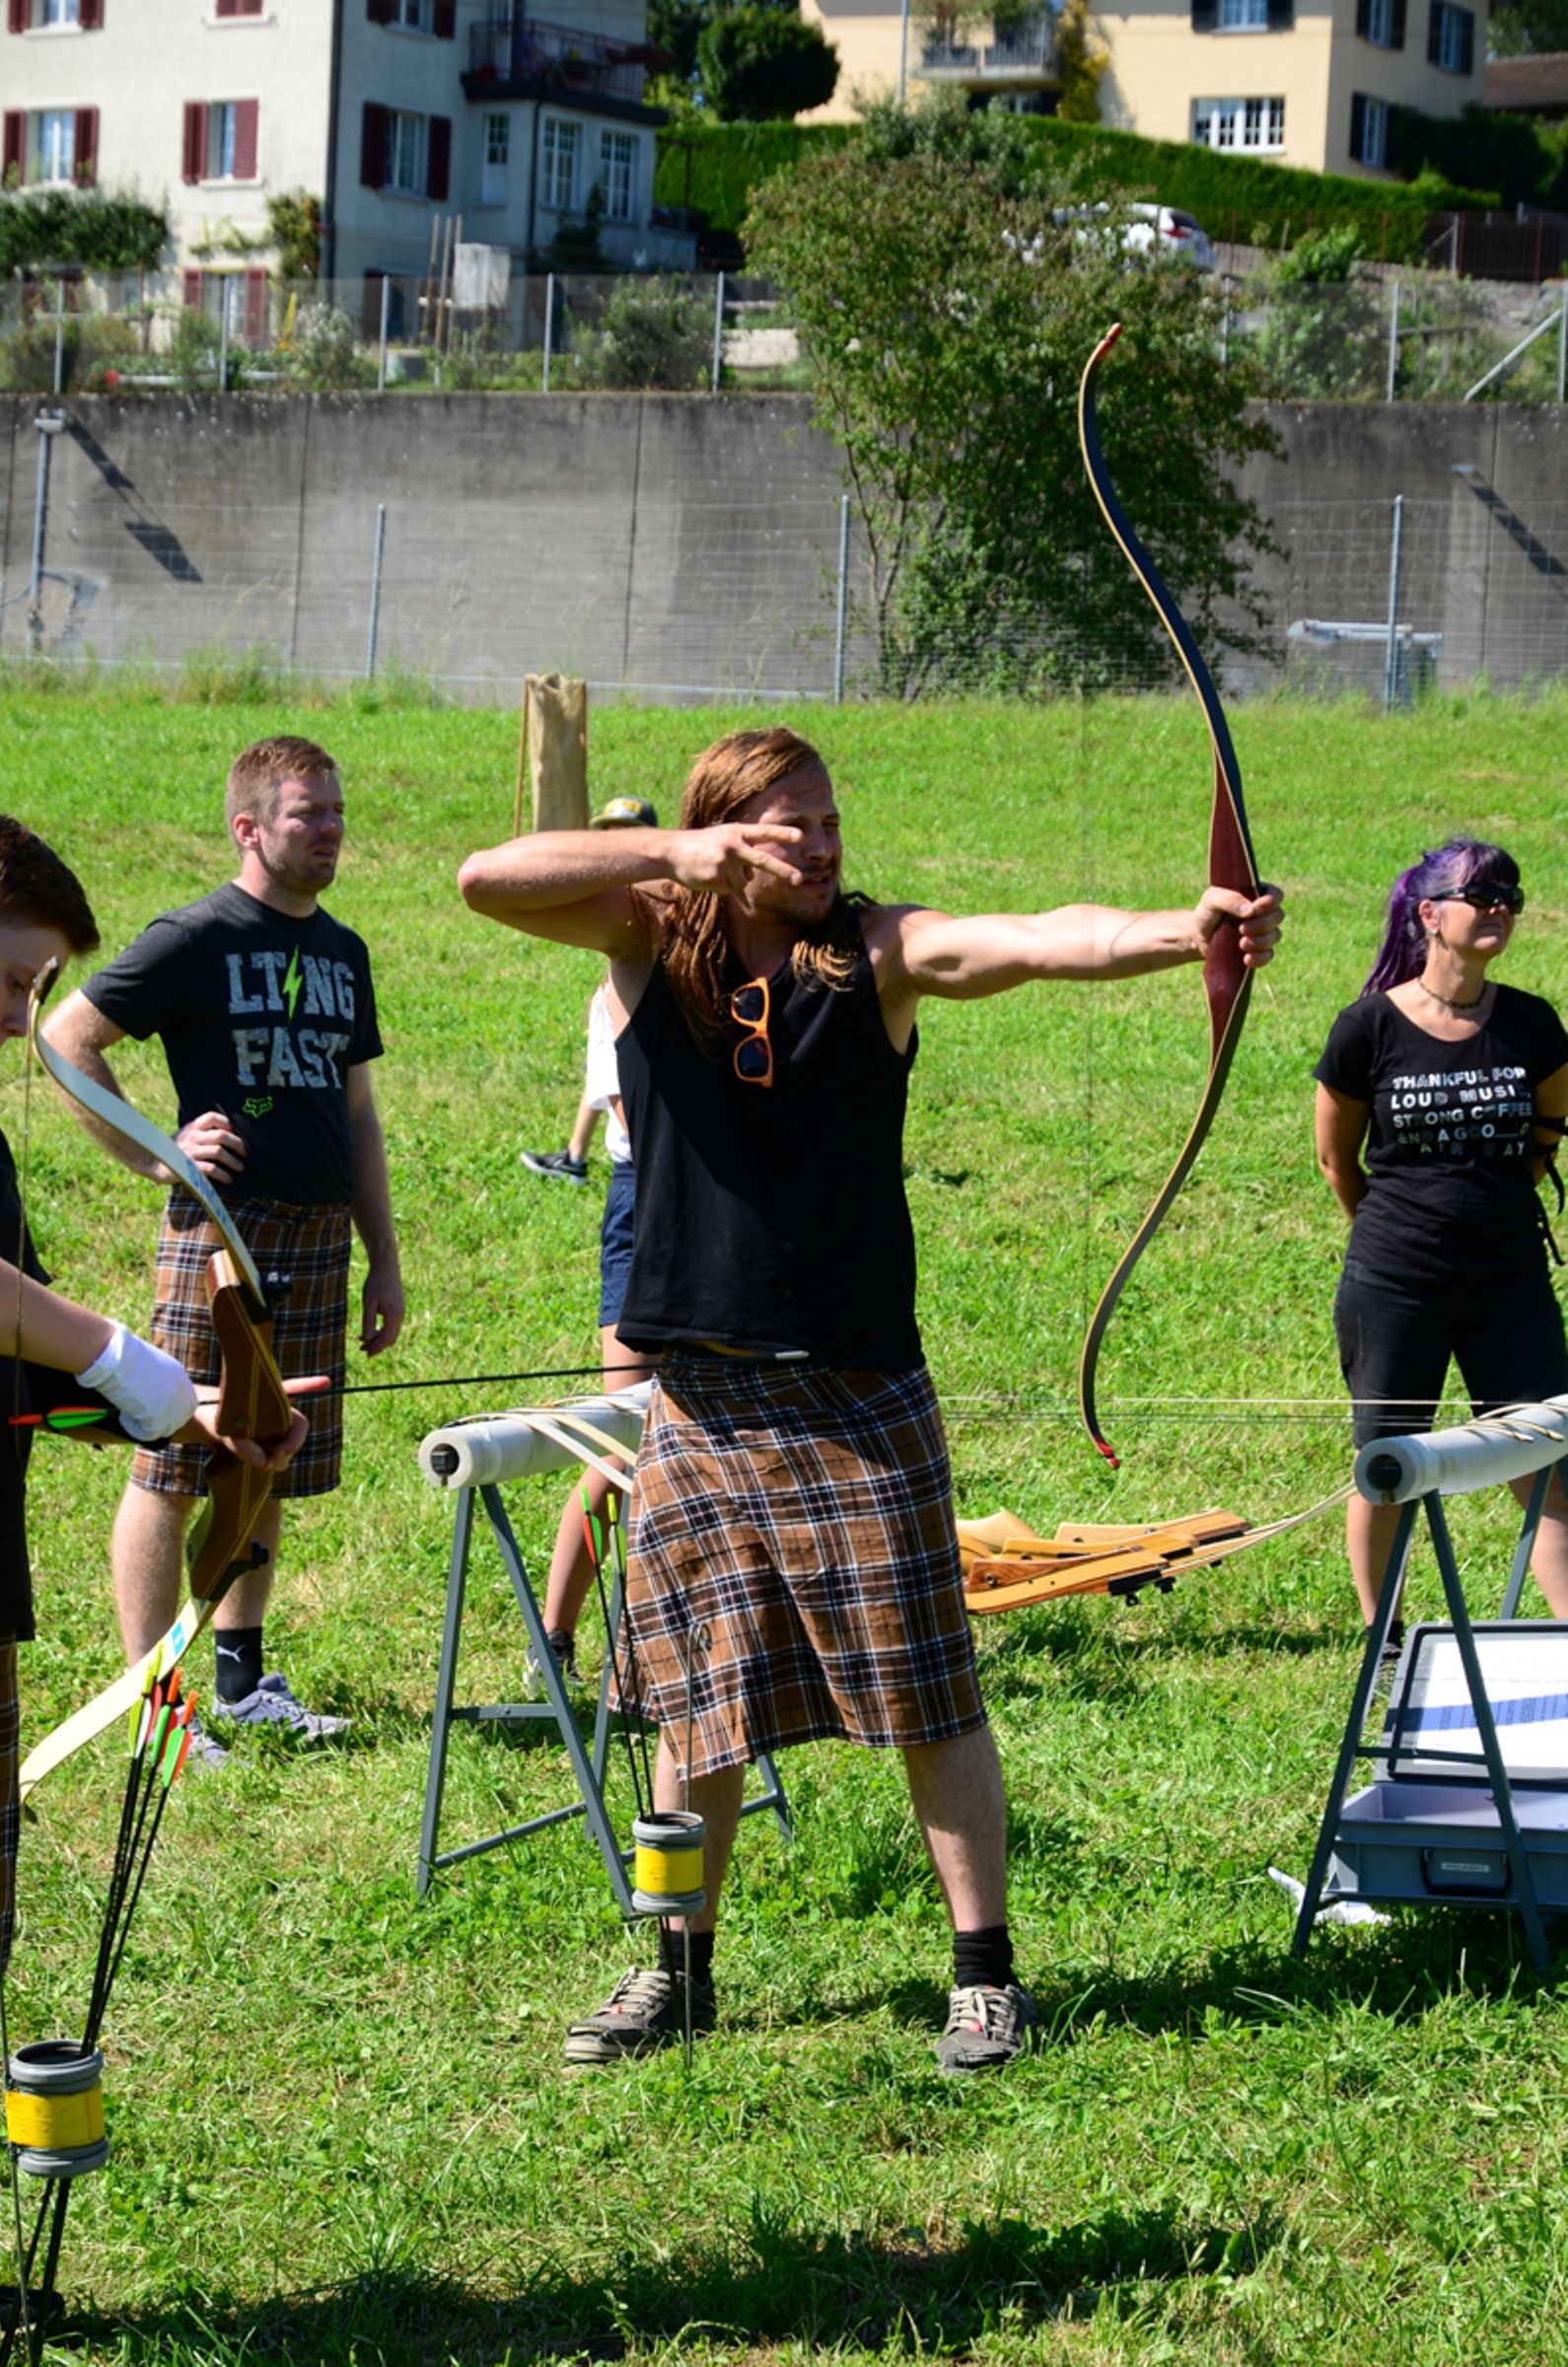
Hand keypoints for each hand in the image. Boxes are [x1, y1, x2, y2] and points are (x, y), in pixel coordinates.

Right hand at [74, 1323, 197, 1441]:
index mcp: (179, 1376)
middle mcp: (182, 1392)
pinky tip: (122, 1415)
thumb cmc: (122, 1353)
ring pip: (164, 1428)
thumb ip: (152, 1377)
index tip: (150, 1409)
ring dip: (145, 1424)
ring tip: (126, 1412)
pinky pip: (148, 1434)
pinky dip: (134, 1428)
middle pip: (179, 1418)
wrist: (115, 1355)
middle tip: (137, 1414)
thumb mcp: (146, 1363)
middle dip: (159, 1420)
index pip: (186, 1402)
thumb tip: (142, 1389)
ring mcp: (173, 1407)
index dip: (169, 1409)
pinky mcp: (159, 1419)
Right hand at [171, 1107, 247, 1184]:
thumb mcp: (186, 1135)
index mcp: (192, 1127)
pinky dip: (223, 1174)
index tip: (238, 1133)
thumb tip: (230, 1134)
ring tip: (240, 1167)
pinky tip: (228, 1179)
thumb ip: (202, 1132)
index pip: (212, 1117)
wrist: (154, 1164)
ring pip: (219, 1152)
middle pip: (222, 1135)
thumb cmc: (176, 1149)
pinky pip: (211, 1169)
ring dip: (234, 1161)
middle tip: (246, 1154)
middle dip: (238, 1145)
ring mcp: (190, 1151)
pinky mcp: (189, 1167)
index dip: (228, 1123)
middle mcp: (192, 1137)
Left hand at [188, 1381, 311, 1468]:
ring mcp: (267, 1426)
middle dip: (291, 1445)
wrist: (195, 1421)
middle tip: (275, 1461)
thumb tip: (263, 1462)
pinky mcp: (261, 1441)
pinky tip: (278, 1464)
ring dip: (284, 1456)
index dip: (308, 1385)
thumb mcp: (219, 1428)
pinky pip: (277, 1453)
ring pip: (287, 1443)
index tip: (325, 1384)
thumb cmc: (207, 1415)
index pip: (290, 1388)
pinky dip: (278, 1460)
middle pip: (295, 1428)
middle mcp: (270, 1410)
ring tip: (269, 1467)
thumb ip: (240, 1444)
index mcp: (264, 1397)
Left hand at [360, 1263, 403, 1356]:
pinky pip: (391, 1325)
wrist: (386, 1266)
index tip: (367, 1354)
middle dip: (377, 1345)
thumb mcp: (368, 1303)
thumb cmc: (375, 1283)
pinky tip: (370, 1330)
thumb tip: (367, 1339)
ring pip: (391, 1332)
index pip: (386, 1338)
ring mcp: (400, 1311)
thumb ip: (368, 1322)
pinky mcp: (398, 1308)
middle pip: (391, 1338)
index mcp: (394, 1314)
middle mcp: (400, 1314)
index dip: (377, 1348)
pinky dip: (382, 1330)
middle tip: (362, 1349)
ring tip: (363, 1340)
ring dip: (379, 1338)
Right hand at [666, 823, 807, 896]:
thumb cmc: (702, 845)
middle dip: (782, 870)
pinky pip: (727, 890)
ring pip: (742, 882)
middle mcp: (732, 845)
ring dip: (732, 881)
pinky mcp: (714, 877)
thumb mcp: (724, 838)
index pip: (764, 832)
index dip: (782, 834)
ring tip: (714, 869)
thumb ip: (743, 851)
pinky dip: (720, 887)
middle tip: (798, 878)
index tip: (800, 836)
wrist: (671, 851)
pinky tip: (707, 876)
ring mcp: (723, 862)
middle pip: (762, 860)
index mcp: (737, 832)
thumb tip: (754, 876)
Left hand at [1195, 883, 1284, 969]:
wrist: (1197, 936)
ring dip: (1261, 941)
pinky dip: (1260, 958)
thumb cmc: (1207, 912)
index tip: (1256, 908)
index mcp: (1256, 895)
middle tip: (1241, 928)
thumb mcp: (1212, 899)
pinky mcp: (1258, 951)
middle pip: (1278, 916)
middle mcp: (1264, 913)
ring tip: (1241, 944)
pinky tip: (1247, 959)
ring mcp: (1263, 933)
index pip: (1276, 895)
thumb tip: (1251, 910)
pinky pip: (1268, 955)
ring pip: (1275, 936)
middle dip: (1262, 924)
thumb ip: (1230, 899)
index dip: (1271, 902)